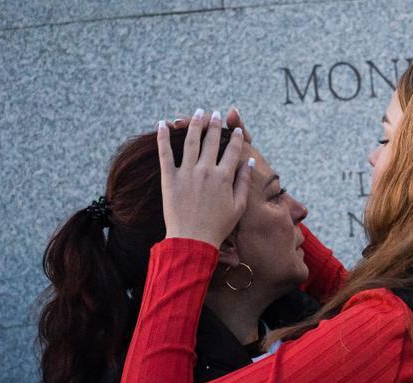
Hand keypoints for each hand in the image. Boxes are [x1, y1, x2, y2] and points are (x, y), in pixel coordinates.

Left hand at [156, 109, 251, 244]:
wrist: (192, 239)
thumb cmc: (218, 226)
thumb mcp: (239, 206)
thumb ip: (244, 182)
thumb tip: (249, 162)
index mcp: (224, 177)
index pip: (232, 151)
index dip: (236, 138)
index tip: (237, 129)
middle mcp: (206, 171)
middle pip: (211, 141)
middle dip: (215, 124)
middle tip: (216, 114)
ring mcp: (186, 173)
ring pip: (190, 141)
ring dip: (195, 124)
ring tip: (198, 113)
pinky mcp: (169, 178)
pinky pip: (165, 153)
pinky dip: (162, 137)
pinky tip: (163, 123)